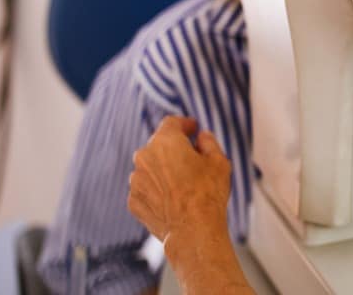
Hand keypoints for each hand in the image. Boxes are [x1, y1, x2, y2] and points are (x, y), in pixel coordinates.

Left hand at [128, 116, 230, 242]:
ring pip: (150, 168)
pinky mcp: (133, 201)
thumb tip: (202, 137)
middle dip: (174, 150)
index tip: (192, 128)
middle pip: (159, 146)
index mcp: (165, 141)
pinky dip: (157, 191)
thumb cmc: (207, 194)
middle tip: (193, 160)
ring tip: (184, 186)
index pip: (172, 123)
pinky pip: (146, 189)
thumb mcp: (219, 161)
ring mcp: (136, 180)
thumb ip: (209, 142)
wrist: (192, 230)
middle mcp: (144, 157)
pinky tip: (173, 200)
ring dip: (164, 171)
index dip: (184, 124)